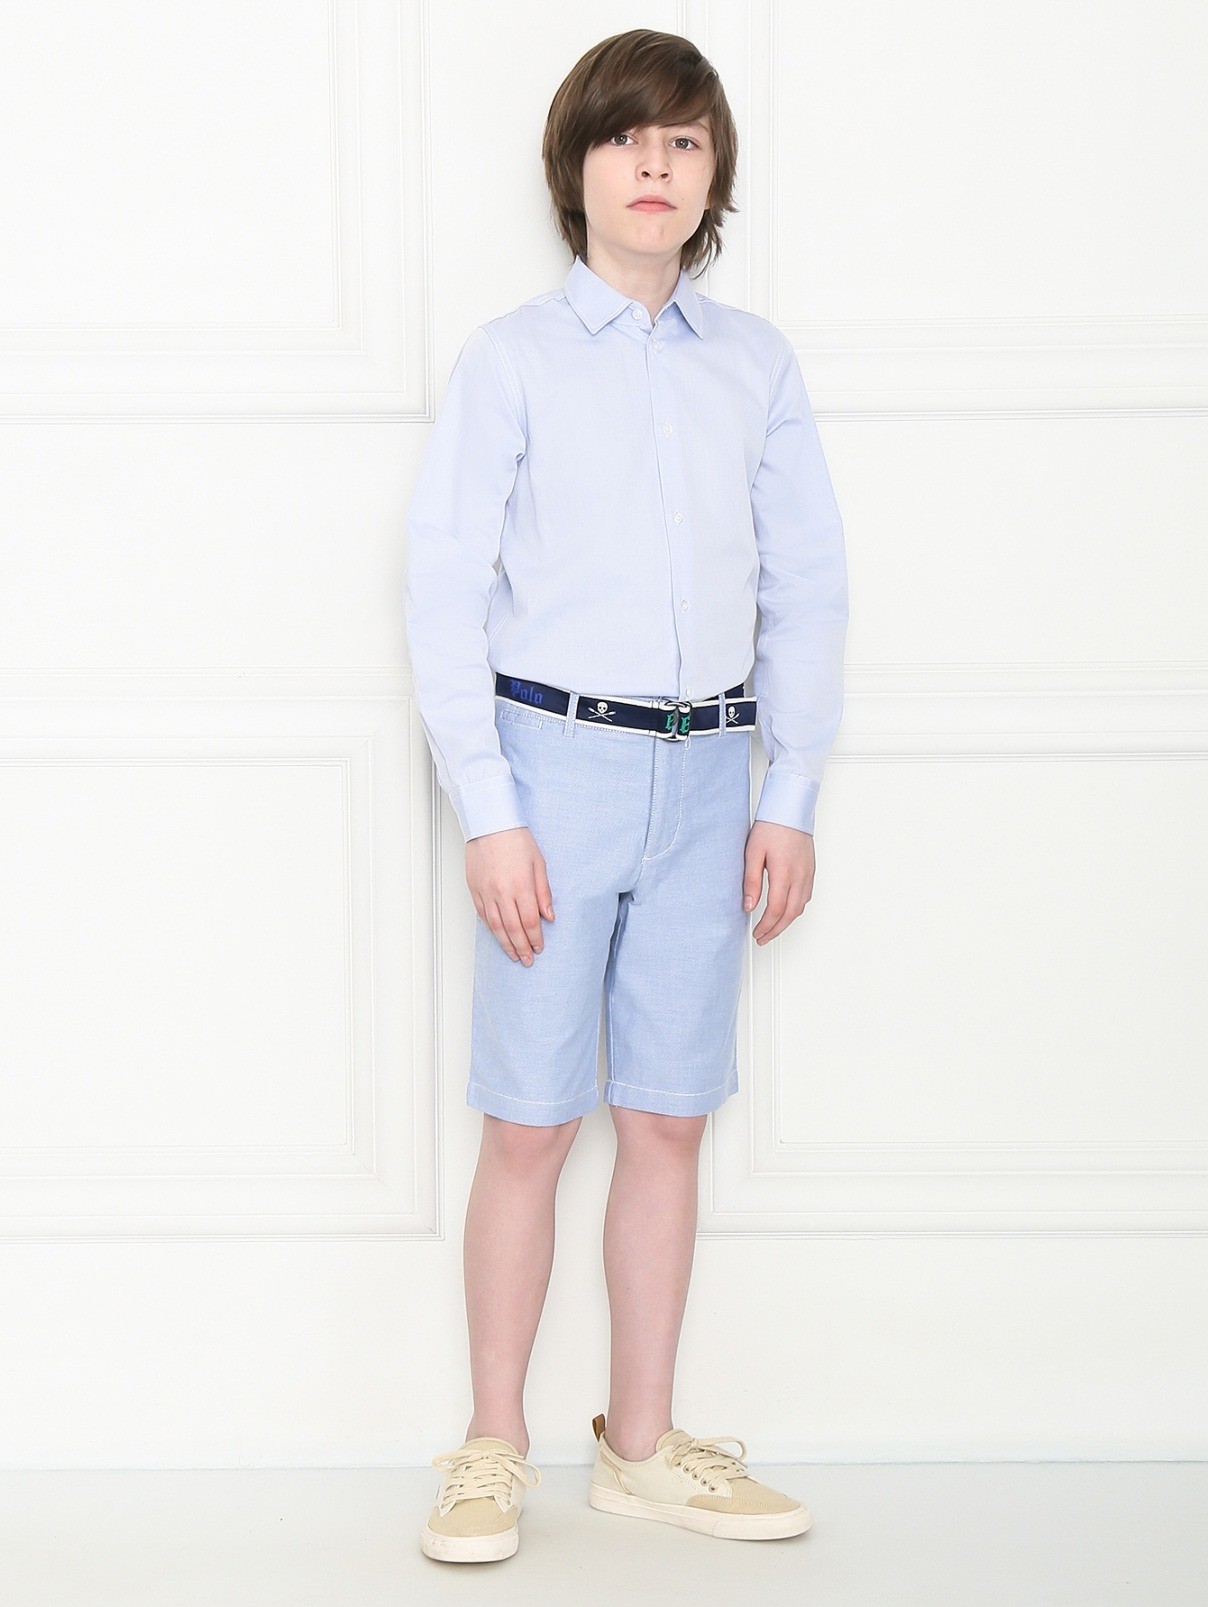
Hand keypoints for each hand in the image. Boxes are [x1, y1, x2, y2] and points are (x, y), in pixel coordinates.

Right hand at [465, 826, 553, 964]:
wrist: (490, 822)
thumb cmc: (516, 838)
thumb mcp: (539, 863)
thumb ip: (544, 892)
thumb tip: (549, 916)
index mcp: (521, 885)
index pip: (531, 921)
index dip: (536, 938)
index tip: (540, 948)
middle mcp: (502, 892)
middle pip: (513, 928)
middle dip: (522, 947)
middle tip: (528, 960)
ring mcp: (486, 891)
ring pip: (495, 926)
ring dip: (505, 944)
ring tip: (513, 955)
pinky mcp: (474, 888)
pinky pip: (482, 914)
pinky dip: (491, 929)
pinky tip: (497, 936)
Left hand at [742, 820, 814, 944]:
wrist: (790, 809)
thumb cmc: (771, 826)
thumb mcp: (753, 853)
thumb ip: (751, 881)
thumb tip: (748, 905)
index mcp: (784, 873)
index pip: (775, 909)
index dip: (766, 926)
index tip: (757, 933)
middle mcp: (800, 876)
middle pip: (790, 914)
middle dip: (776, 930)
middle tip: (763, 938)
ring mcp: (808, 874)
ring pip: (800, 907)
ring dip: (786, 921)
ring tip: (773, 928)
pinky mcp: (811, 870)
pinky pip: (806, 896)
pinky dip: (796, 908)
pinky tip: (786, 910)